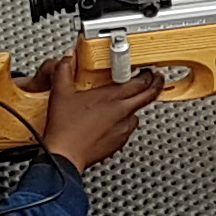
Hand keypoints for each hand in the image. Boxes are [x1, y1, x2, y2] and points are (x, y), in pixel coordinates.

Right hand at [33, 53, 162, 170]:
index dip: (148, 74)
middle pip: (148, 97)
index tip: (148, 70)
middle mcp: (122, 113)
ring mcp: (122, 129)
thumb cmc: (64, 130)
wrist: (64, 157)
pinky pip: (128, 129)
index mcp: (112, 98)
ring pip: (138, 114)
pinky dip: (125, 122)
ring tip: (129, 101)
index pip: (140, 82)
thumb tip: (68, 58)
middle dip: (154, 86)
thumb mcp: (60, 93)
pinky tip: (113, 121)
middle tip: (155, 80)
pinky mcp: (118, 143)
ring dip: (136, 106)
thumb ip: (65, 71)